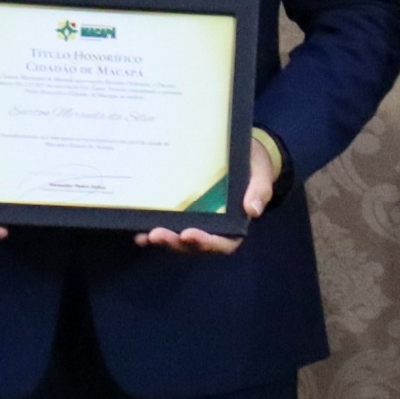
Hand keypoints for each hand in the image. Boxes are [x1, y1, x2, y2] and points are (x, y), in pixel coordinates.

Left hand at [137, 133, 278, 254]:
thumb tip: (253, 210)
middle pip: (195, 245)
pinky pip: (170, 226)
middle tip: (157, 234)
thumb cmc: (253, 165)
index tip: (190, 234)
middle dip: (175, 243)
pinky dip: (154, 231)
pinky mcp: (184, 214)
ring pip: (179, 240)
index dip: (206, 243)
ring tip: (145, 236)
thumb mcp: (261, 174)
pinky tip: (139, 230)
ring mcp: (197, 222)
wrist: (242, 152)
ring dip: (163, 241)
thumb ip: (259, 190)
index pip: (222, 243)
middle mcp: (214, 229)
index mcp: (235, 225)